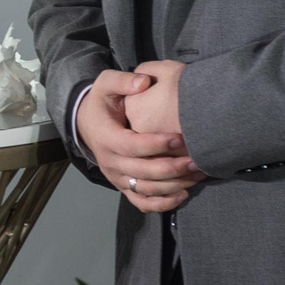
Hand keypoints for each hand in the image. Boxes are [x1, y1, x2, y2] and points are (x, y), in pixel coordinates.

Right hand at [75, 69, 206, 212]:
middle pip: (142, 172)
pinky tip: (183, 195)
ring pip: (146, 189)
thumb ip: (123, 80)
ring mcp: (116, 177)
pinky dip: (163, 203)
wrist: (87, 123)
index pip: (132, 146)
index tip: (179, 139)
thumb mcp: (106, 83)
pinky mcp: (123, 186)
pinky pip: (142, 202)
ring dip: (173, 185)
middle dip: (171, 168)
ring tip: (197, 174)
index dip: (156, 145)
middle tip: (196, 160)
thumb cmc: (102, 102)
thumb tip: (144, 82)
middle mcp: (109, 162)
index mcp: (106, 137)